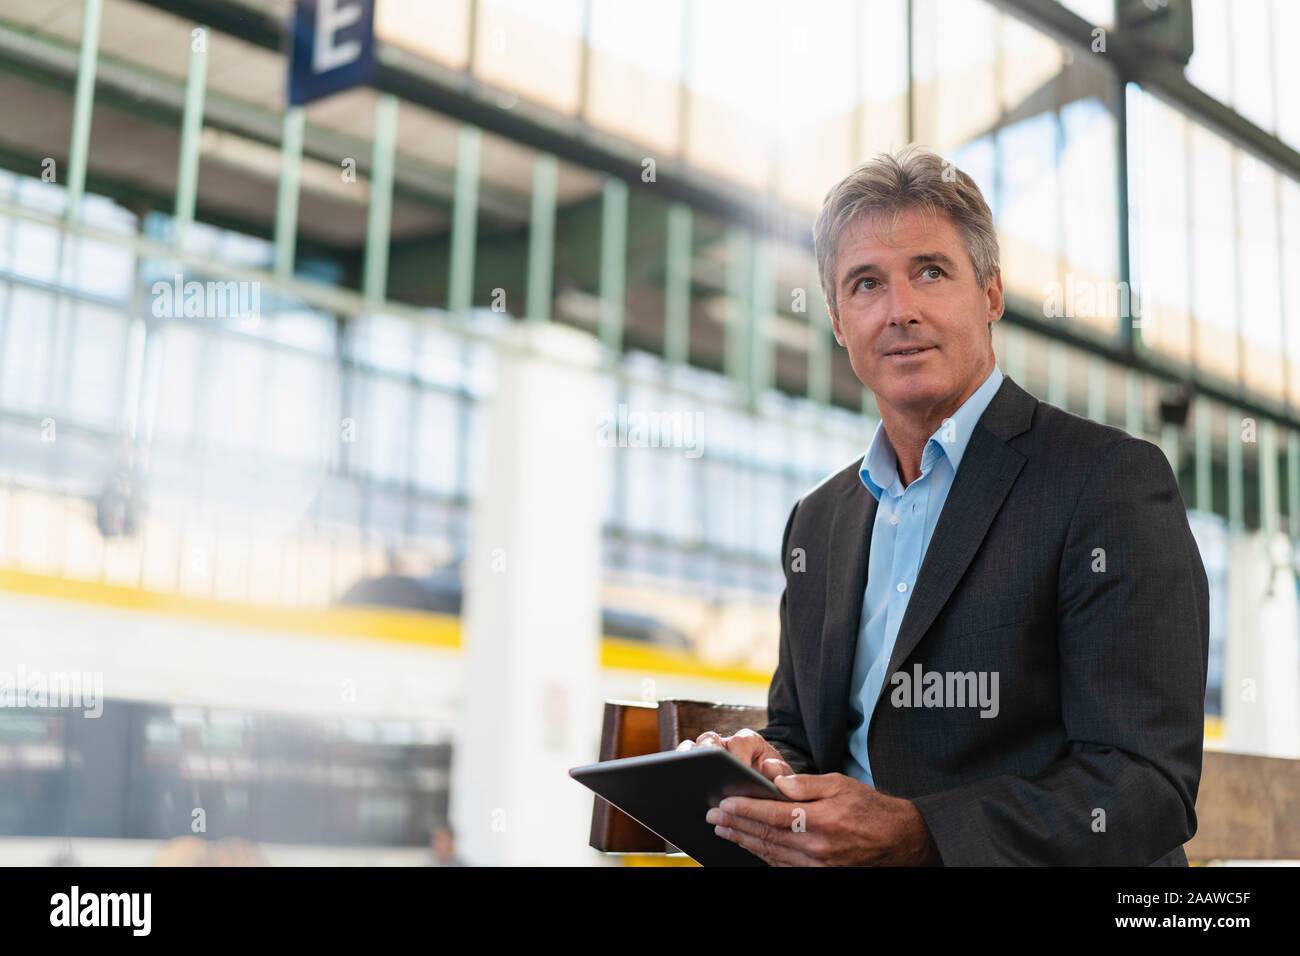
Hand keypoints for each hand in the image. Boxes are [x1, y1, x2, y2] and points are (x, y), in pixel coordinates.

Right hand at [676, 727, 792, 781]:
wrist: (763, 790)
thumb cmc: (773, 784)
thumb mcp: (783, 779)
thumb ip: (782, 775)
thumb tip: (770, 770)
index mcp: (748, 742)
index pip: (740, 741)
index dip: (738, 756)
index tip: (739, 771)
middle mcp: (724, 744)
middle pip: (710, 742)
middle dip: (706, 755)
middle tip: (705, 770)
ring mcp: (707, 755)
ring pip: (690, 749)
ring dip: (685, 761)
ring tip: (683, 780)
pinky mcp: (694, 766)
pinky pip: (680, 765)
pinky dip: (677, 774)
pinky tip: (678, 794)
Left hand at [704, 772, 940, 865]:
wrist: (899, 840)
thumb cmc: (871, 809)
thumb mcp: (841, 784)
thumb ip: (806, 783)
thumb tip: (775, 782)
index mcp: (821, 821)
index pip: (772, 815)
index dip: (744, 809)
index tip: (724, 803)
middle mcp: (816, 848)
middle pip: (765, 836)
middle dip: (735, 825)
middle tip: (713, 816)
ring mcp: (817, 866)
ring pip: (770, 853)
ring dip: (743, 841)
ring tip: (723, 830)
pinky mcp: (819, 875)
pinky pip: (782, 866)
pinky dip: (762, 855)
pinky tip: (749, 845)